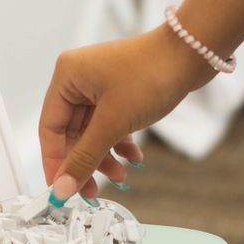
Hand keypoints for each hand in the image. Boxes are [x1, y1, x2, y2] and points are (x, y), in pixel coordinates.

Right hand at [39, 26, 212, 199]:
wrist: (193, 53)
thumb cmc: (151, 74)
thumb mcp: (113, 123)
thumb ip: (84, 158)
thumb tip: (62, 187)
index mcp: (66, 77)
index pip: (49, 128)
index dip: (54, 162)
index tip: (61, 190)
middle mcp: (79, 79)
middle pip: (71, 133)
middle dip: (85, 162)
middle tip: (92, 191)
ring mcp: (100, 85)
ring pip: (92, 132)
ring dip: (104, 156)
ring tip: (121, 176)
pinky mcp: (120, 91)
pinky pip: (110, 124)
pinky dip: (119, 143)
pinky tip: (133, 158)